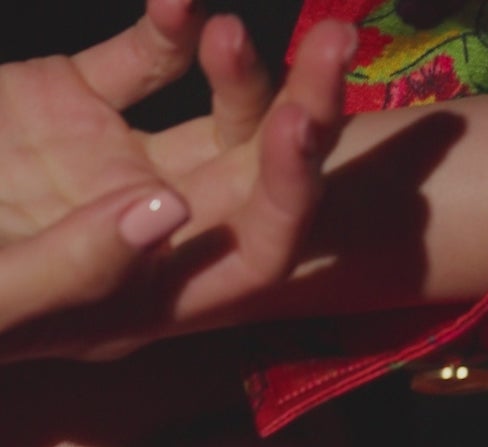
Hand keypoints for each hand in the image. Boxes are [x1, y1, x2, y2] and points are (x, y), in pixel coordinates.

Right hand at [0, 3, 356, 358]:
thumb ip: (80, 263)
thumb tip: (168, 208)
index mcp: (147, 297)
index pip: (254, 256)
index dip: (292, 196)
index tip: (302, 126)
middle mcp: (151, 235)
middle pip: (259, 179)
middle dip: (305, 116)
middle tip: (334, 51)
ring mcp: (114, 164)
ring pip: (216, 113)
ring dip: (248, 67)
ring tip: (232, 24)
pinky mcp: (72, 103)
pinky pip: (143, 59)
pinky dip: (170, 25)